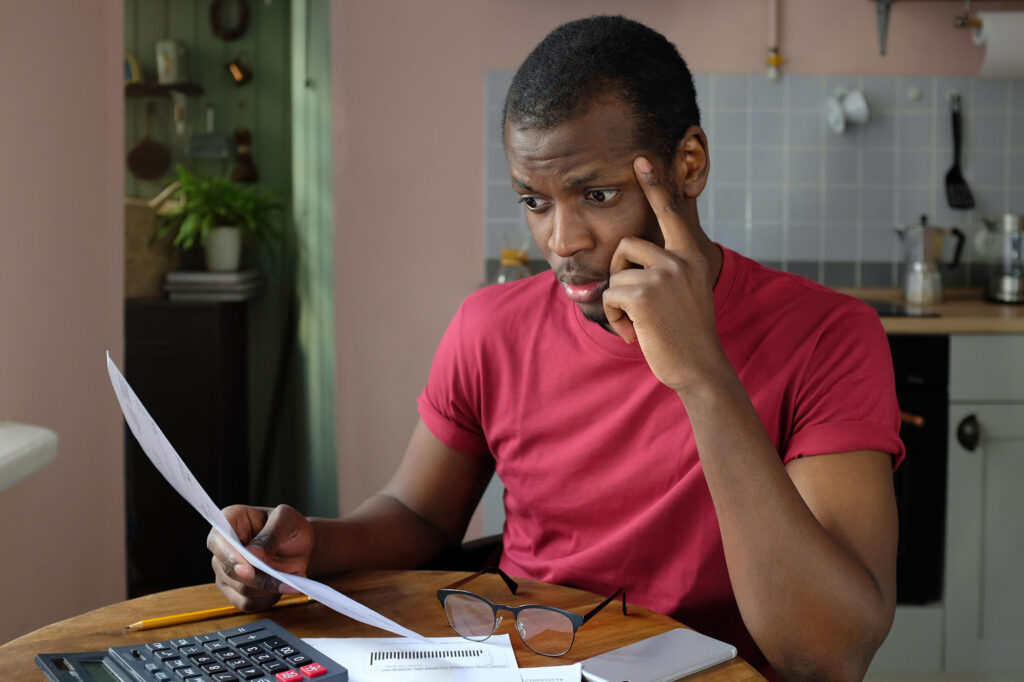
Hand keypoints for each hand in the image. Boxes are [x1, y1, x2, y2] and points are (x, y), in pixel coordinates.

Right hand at [208, 504, 314, 610]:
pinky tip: (283, 588)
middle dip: (257, 578)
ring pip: (240, 589)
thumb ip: (270, 534)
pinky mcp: (235, 591)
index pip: (218, 540)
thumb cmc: (291, 528)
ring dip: (267, 588)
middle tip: (283, 578)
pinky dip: (267, 599)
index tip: (248, 568)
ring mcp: (226, 571)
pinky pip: (247, 603)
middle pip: (228, 570)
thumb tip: (252, 553)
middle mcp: (223, 547)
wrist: (301, 547)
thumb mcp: (287, 521)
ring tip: (290, 580)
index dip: (230, 555)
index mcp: (231, 520)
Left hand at [602, 156, 726, 393]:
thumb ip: (667, 269)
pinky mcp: (644, 293)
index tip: (641, 158)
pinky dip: (614, 317)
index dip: (655, 184)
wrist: (699, 367)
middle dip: (620, 273)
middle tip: (635, 305)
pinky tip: (634, 333)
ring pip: (616, 272)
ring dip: (618, 300)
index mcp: (692, 255)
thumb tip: (632, 254)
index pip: (671, 212)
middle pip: (627, 244)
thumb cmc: (685, 333)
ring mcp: (663, 274)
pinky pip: (610, 294)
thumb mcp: (685, 292)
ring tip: (639, 322)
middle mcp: (680, 258)